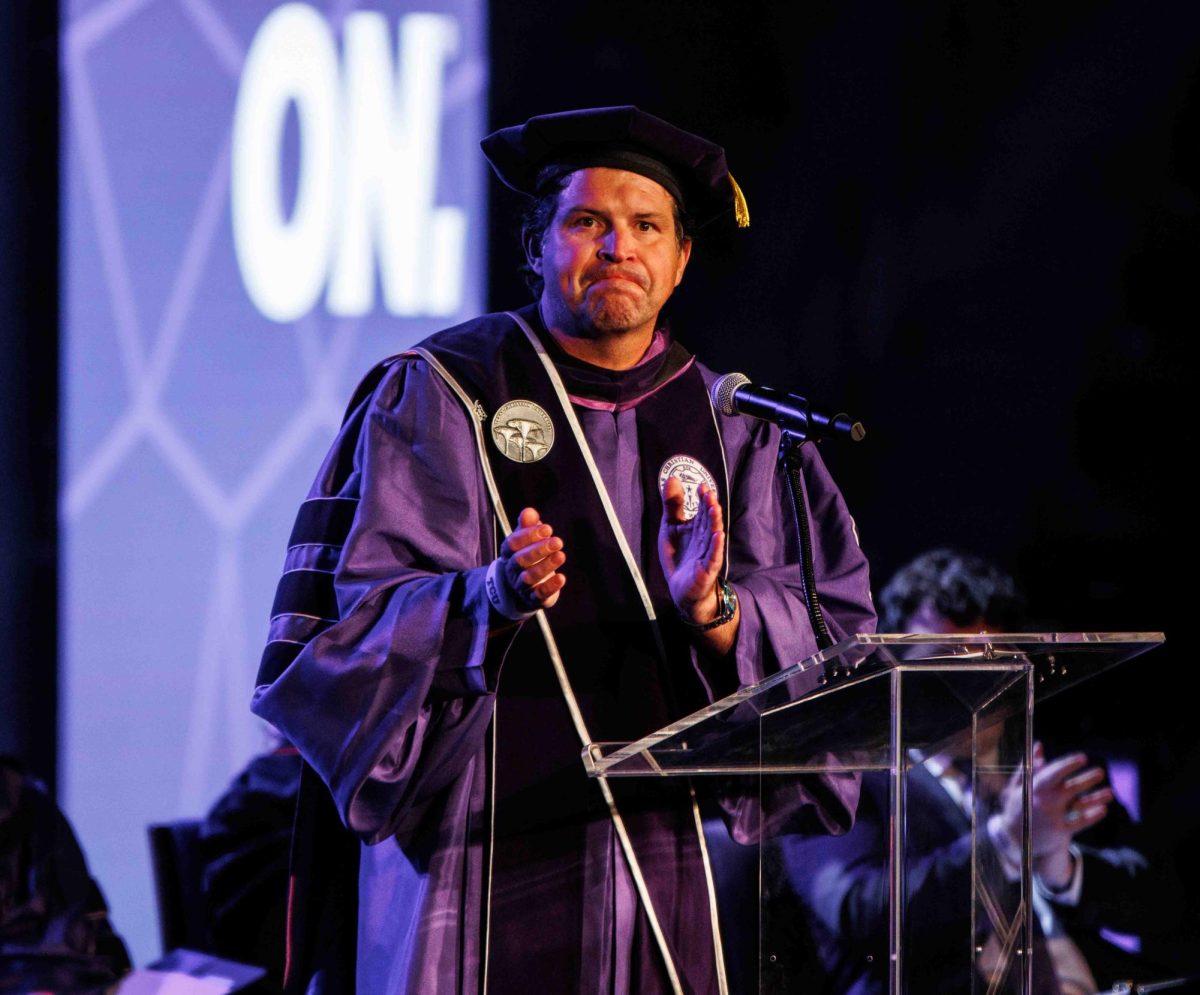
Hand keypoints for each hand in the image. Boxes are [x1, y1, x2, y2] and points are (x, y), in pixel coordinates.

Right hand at [497, 507, 565, 610]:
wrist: (519, 589)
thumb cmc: (526, 556)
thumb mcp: (526, 539)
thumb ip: (528, 525)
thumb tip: (529, 512)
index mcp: (508, 553)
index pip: (512, 543)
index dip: (529, 535)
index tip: (547, 529)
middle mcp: (512, 570)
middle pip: (520, 560)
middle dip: (538, 550)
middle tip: (557, 541)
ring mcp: (521, 586)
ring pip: (529, 577)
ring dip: (546, 566)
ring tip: (561, 555)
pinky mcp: (533, 598)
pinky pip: (539, 594)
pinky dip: (550, 587)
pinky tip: (562, 578)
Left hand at [658, 478, 724, 623]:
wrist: (681, 589)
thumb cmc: (679, 557)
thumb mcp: (670, 528)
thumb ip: (672, 505)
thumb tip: (672, 478)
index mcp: (697, 527)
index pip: (702, 509)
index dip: (702, 498)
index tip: (701, 486)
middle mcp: (704, 538)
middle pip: (708, 520)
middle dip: (709, 507)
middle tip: (708, 493)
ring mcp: (707, 553)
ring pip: (712, 535)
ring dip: (714, 522)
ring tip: (714, 508)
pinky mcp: (707, 569)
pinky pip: (713, 556)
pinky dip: (716, 546)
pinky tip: (719, 535)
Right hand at [997, 742, 1112, 886]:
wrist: (1013, 841)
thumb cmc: (1016, 808)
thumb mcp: (1016, 786)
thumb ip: (1027, 766)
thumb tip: (1039, 745)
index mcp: (1033, 787)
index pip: (1053, 772)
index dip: (1069, 765)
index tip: (1082, 758)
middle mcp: (1044, 801)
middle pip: (1070, 787)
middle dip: (1087, 779)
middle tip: (1101, 772)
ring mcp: (1052, 817)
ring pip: (1078, 805)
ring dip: (1095, 798)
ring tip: (1110, 792)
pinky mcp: (1059, 832)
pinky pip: (1080, 823)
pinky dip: (1092, 816)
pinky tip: (1103, 810)